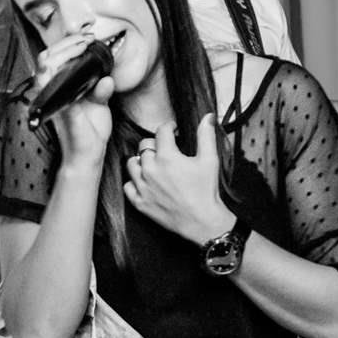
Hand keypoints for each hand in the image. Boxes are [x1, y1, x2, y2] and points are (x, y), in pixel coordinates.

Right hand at [34, 33, 114, 175]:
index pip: (52, 59)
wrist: (88, 155)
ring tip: (84, 46)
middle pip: (45, 57)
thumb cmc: (89, 131)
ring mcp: (52, 99)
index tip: (86, 38)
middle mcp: (50, 92)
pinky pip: (56, 84)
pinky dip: (68, 70)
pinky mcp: (59, 107)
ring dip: (66, 51)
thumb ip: (100, 88)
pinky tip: (82, 63)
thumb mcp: (98, 104)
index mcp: (58, 89)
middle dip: (66, 43)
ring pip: (45, 65)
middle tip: (86, 40)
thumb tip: (106, 77)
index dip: (66, 44)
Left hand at [122, 114, 234, 244]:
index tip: (174, 130)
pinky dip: (134, 182)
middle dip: (156, 144)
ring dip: (141, 161)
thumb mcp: (210, 160)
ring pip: (132, 164)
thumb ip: (206, 135)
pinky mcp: (140, 202)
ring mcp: (143, 187)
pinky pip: (128, 186)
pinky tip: (146, 181)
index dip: (169, 127)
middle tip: (166, 149)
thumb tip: (208, 116)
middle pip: (144, 145)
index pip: (161, 131)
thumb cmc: (206, 191)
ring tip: (153, 164)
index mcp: (167, 157)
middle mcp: (150, 170)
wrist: (201, 221)